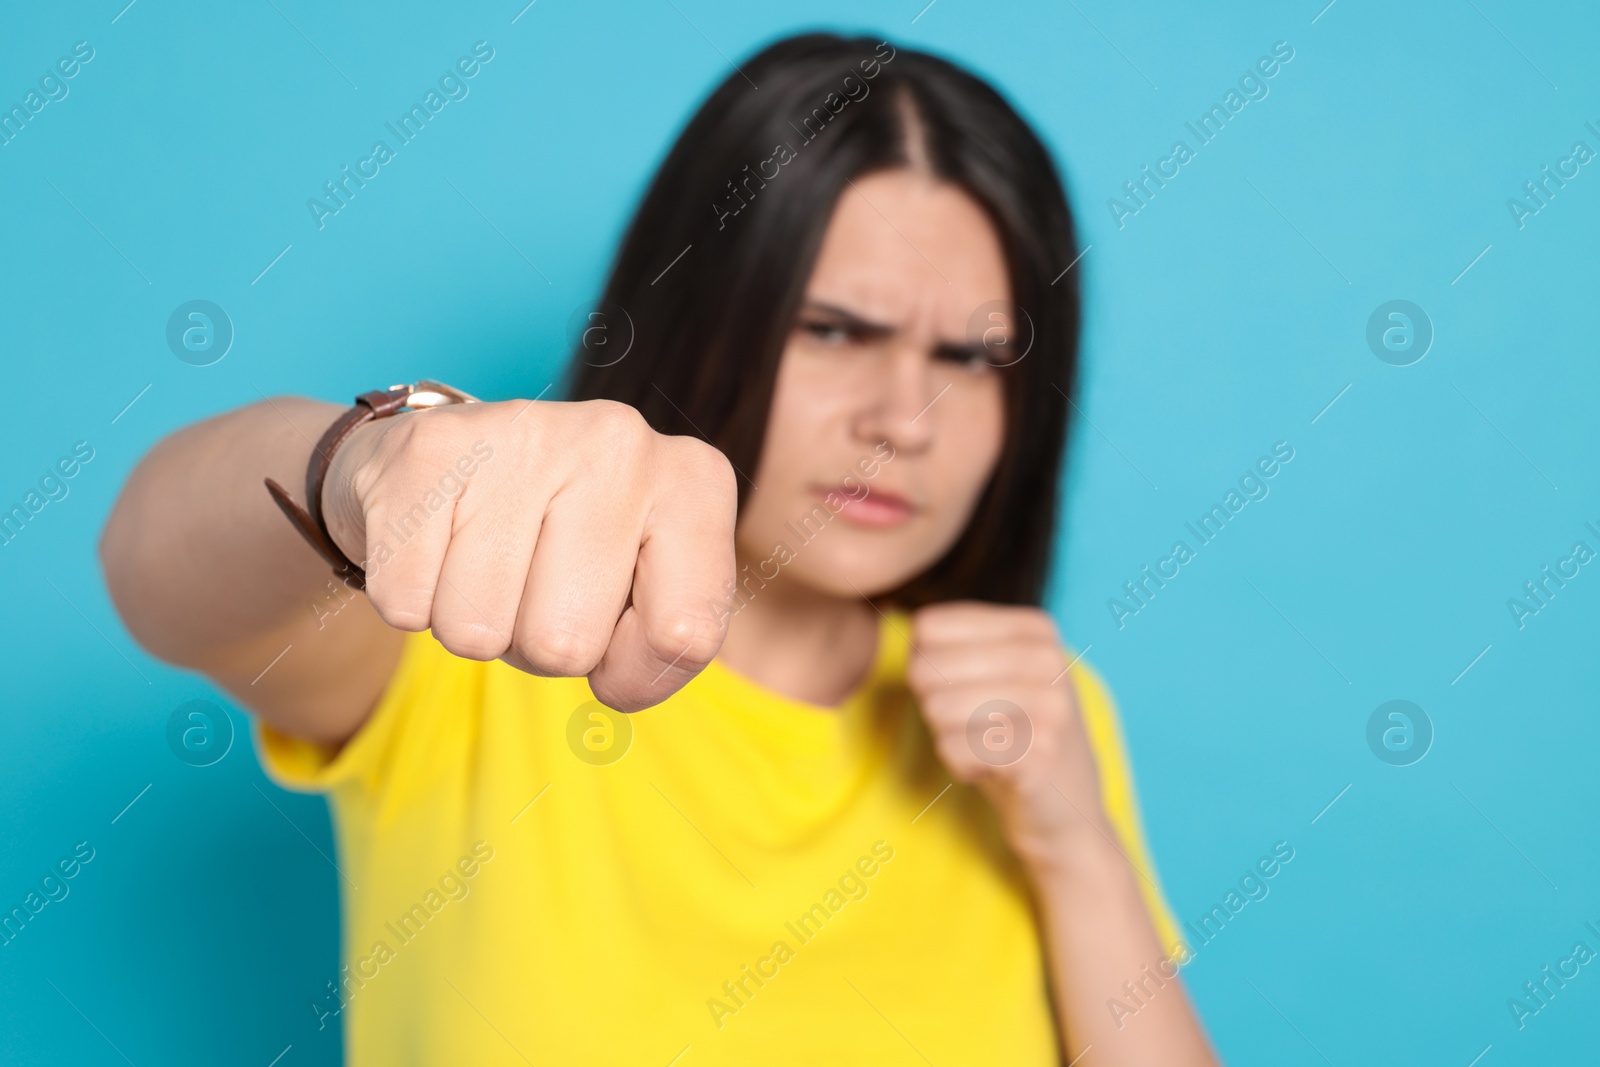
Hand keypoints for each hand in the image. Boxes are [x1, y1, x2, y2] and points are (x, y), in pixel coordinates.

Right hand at [321, 397, 736, 711]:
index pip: (686, 636)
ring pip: (478, 633)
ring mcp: (524, 434)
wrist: (446, 463)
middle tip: (530, 581)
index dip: (635, 672)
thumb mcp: (641, 587)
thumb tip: (615, 681)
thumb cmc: (558, 543)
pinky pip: (407, 604)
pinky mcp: (427, 449)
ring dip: (472, 623)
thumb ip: (663, 644)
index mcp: (695, 480)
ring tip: (484, 559)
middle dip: (538, 643)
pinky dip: (412, 598)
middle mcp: (621, 442)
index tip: (614, 633)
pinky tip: (436, 541)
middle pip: (568, 646)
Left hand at [908, 602, 1107, 869]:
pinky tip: (995, 771)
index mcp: (1036, 628)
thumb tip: (913, 639)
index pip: (929, 627)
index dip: (926, 667)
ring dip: (947, 738)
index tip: (964, 691)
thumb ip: (952, 646)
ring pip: (937, 708)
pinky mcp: (1040, 752)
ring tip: (985, 746)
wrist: (1066, 811)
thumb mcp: (991, 676)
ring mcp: (1050, 704)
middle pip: (928, 668)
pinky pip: (954, 749)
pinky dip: (961, 766)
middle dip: (934, 705)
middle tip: (974, 726)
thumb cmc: (1013, 736)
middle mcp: (1049, 658)